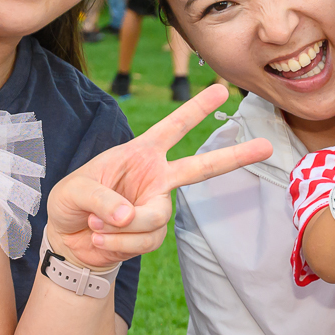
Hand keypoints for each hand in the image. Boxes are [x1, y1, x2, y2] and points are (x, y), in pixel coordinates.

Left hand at [44, 83, 272, 269]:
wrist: (67, 239)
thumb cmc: (69, 203)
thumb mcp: (75, 190)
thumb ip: (102, 198)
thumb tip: (130, 216)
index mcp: (139, 153)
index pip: (172, 127)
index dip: (196, 109)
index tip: (222, 90)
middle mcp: (155, 178)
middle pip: (200, 168)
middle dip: (234, 158)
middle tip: (267, 146)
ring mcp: (156, 207)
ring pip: (154, 218)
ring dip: (121, 227)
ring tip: (95, 225)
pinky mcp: (151, 235)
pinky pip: (144, 242)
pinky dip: (118, 244)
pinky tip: (100, 239)